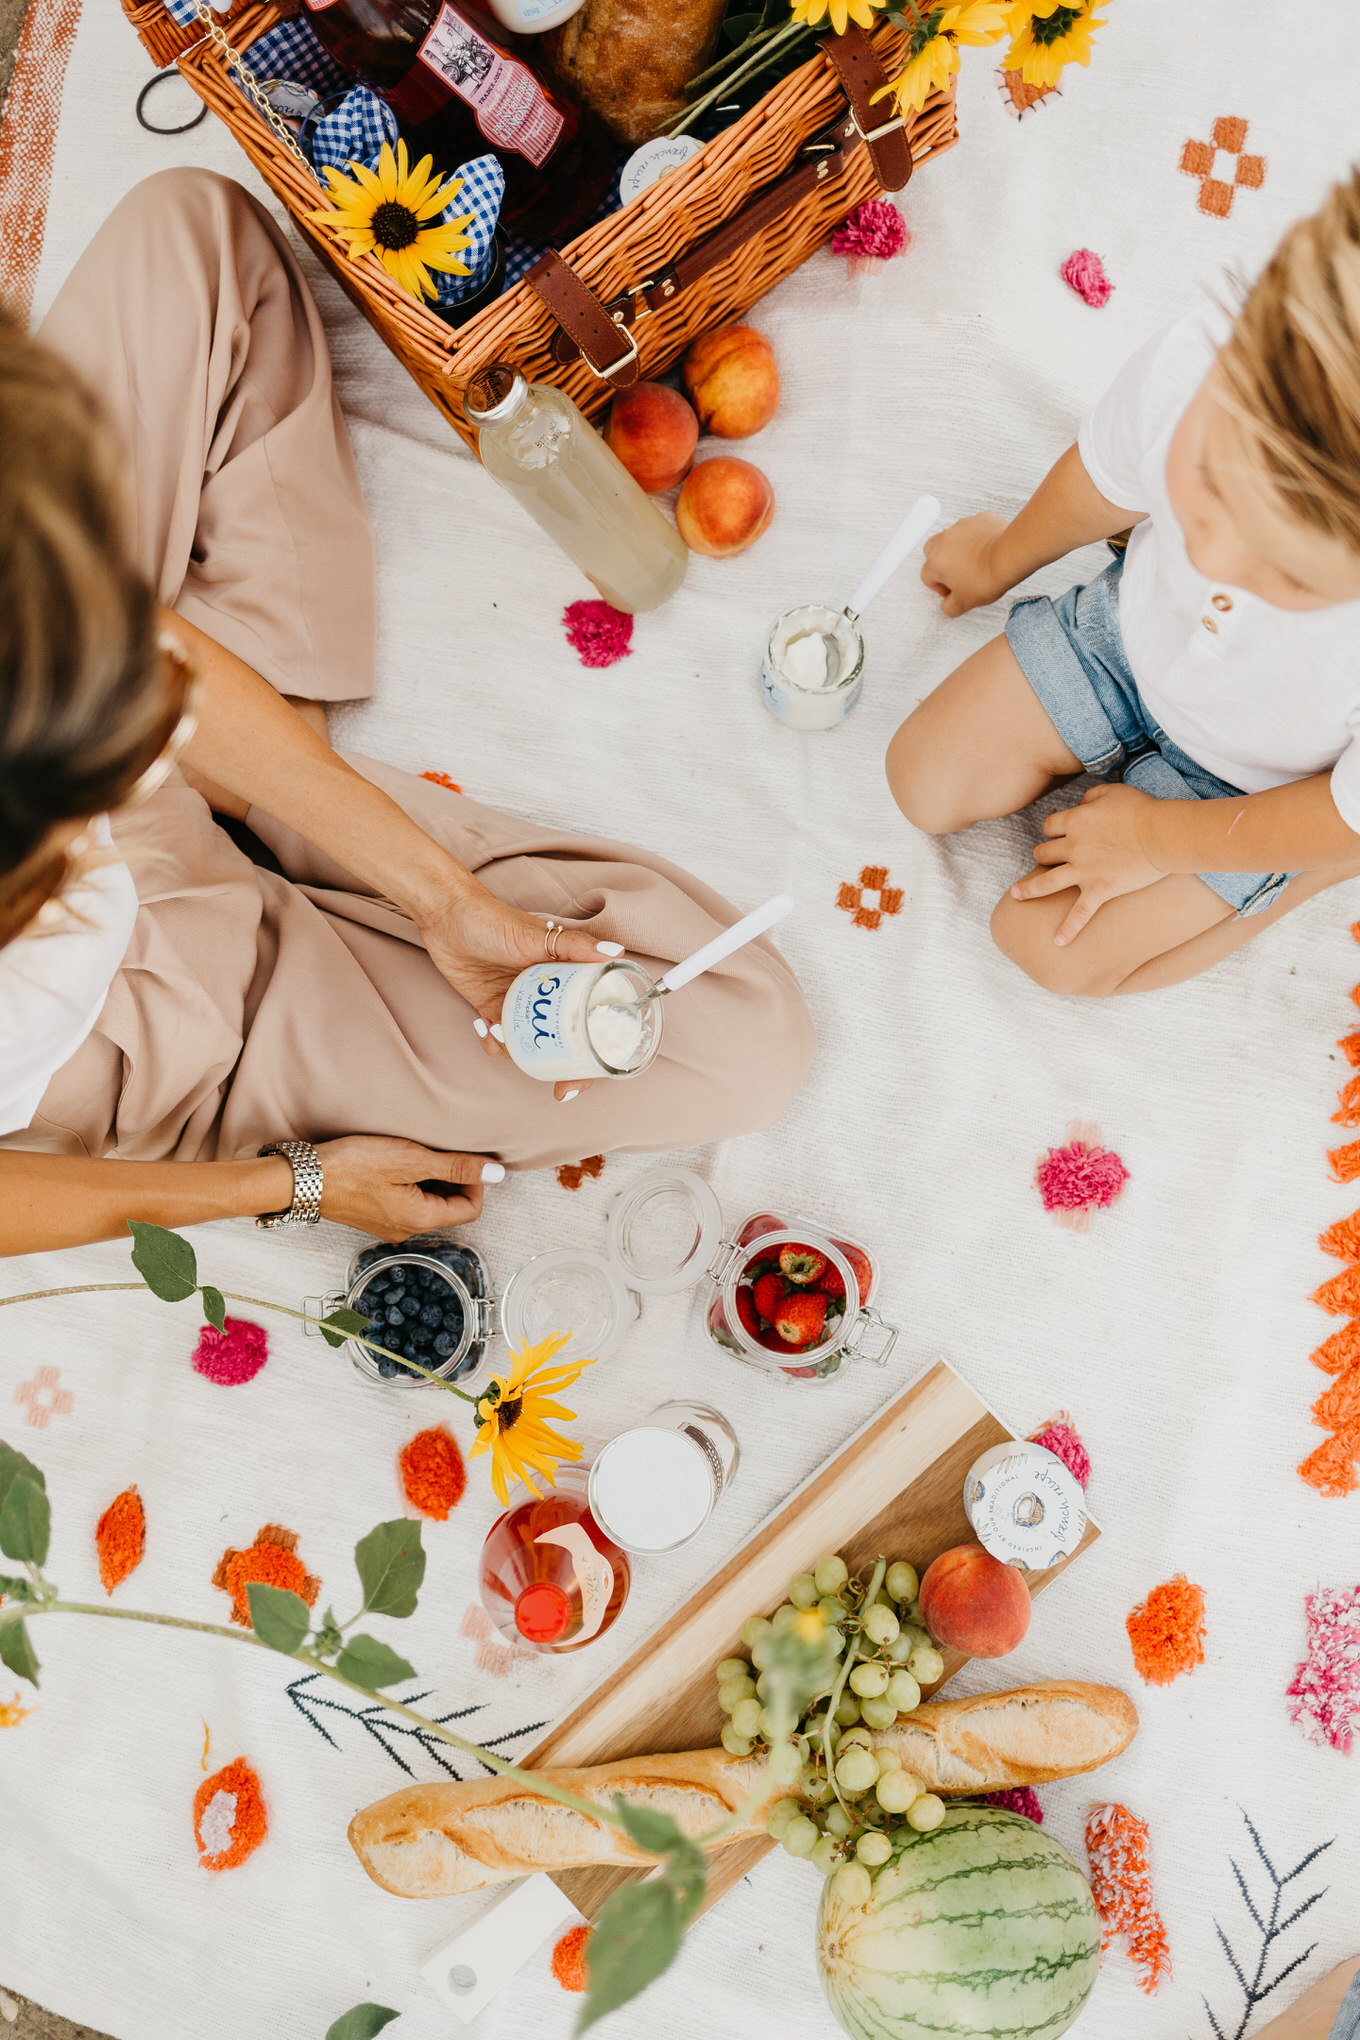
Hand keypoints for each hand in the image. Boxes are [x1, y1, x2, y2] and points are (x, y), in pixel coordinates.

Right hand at [313, 1135, 499, 1240]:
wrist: (301, 1178)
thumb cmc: (352, 1167)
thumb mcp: (410, 1159)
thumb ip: (455, 1166)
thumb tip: (496, 1173)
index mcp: (420, 1220)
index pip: (470, 1209)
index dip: (476, 1181)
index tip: (465, 1155)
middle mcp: (406, 1229)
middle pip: (449, 1207)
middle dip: (454, 1178)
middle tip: (441, 1149)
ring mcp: (388, 1225)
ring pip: (427, 1203)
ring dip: (432, 1178)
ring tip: (417, 1151)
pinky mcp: (372, 1216)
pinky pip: (406, 1201)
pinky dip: (411, 1182)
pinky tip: (396, 1161)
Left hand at [412, 876, 623, 1102]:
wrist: (445, 916)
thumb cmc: (493, 919)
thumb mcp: (537, 935)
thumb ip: (577, 946)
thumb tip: (617, 953)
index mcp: (568, 976)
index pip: (592, 1016)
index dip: (599, 1048)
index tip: (597, 1071)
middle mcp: (548, 993)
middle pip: (566, 1040)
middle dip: (565, 1068)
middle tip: (562, 1088)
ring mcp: (520, 1003)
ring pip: (531, 1044)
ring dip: (520, 1052)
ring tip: (501, 1033)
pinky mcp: (493, 1008)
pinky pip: (500, 1039)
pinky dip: (493, 1041)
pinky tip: (483, 1025)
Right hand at [921, 513, 1011, 616]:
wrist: (1009, 556)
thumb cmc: (986, 577)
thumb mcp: (964, 603)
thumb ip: (950, 607)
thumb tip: (949, 604)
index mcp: (935, 562)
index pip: (927, 577)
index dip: (940, 587)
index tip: (953, 591)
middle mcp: (943, 541)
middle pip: (933, 551)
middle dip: (942, 562)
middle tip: (958, 573)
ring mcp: (961, 527)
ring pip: (953, 538)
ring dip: (960, 549)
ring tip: (977, 562)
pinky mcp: (979, 519)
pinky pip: (974, 529)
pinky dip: (977, 538)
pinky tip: (988, 550)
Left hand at [1009, 782, 1164, 943]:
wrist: (1160, 834)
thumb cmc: (1140, 810)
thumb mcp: (1112, 791)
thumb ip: (1090, 797)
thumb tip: (1081, 804)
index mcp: (1074, 822)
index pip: (1050, 826)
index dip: (1054, 828)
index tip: (1062, 831)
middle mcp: (1073, 847)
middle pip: (1043, 852)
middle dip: (1044, 853)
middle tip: (1050, 858)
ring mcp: (1084, 871)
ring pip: (1047, 881)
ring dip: (1029, 888)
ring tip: (1016, 894)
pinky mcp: (1100, 889)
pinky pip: (1080, 914)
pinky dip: (1069, 929)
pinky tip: (1058, 942)